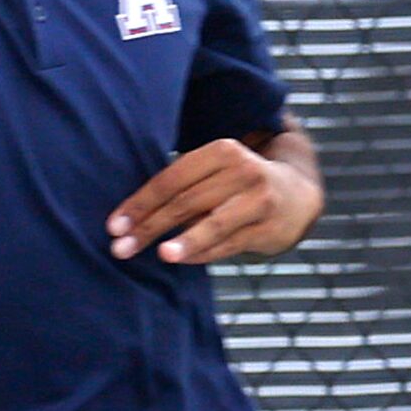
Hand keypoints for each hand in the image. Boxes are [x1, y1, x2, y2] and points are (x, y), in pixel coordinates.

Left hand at [108, 139, 317, 264]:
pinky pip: (229, 244)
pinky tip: (180, 259)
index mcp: (222, 151)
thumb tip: (127, 218)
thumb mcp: (213, 171)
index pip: (171, 180)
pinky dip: (202, 253)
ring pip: (213, 223)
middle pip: (185, 202)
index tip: (113, 226)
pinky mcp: (270, 228)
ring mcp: (259, 201)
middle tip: (119, 248)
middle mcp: (244, 172)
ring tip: (162, 255)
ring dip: (184, 241)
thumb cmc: (236, 183)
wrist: (297, 194)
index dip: (139, 204)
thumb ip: (180, 186)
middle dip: (149, 227)